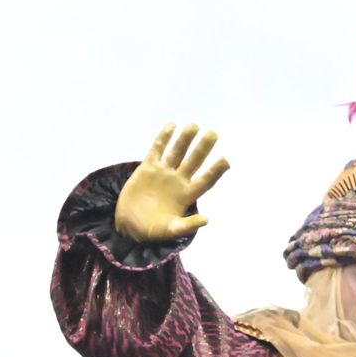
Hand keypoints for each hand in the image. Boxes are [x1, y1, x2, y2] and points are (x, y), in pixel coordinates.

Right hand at [115, 123, 230, 241]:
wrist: (129, 225)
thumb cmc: (151, 231)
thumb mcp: (170, 231)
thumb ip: (186, 226)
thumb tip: (206, 220)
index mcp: (186, 196)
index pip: (205, 180)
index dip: (216, 171)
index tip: (227, 160)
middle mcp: (178, 181)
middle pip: (194, 161)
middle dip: (203, 148)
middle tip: (213, 134)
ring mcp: (163, 173)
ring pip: (177, 152)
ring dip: (185, 139)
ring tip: (194, 125)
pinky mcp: (148, 168)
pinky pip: (157, 149)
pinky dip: (164, 138)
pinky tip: (172, 125)